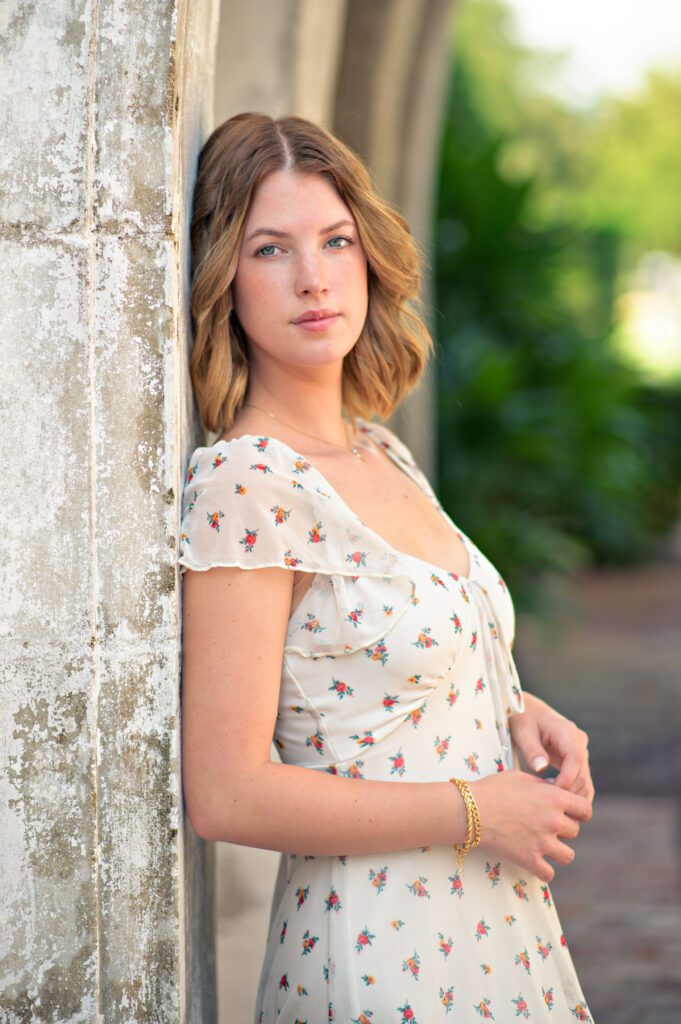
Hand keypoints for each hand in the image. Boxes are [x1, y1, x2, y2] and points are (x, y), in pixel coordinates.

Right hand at [469, 768, 592, 881]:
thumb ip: (543, 784)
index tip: (571, 814)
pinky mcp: (530, 859)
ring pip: (568, 855)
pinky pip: (549, 873)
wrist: (470, 810)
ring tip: (544, 846)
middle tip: (546, 826)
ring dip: (558, 851)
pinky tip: (535, 862)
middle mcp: (553, 820)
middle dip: (563, 829)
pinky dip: (543, 870)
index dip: (579, 812)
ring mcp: (543, 842)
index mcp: (554, 798)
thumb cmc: (493, 789)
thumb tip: (555, 788)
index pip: (586, 809)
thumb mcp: (521, 777)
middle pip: (575, 831)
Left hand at [508, 692, 594, 802]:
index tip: (551, 793)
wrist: (527, 712)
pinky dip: (572, 793)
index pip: (575, 758)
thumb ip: (532, 750)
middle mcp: (578, 741)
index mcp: (567, 732)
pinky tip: (556, 803)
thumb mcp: (523, 733)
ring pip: (585, 781)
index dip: (566, 779)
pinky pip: (579, 780)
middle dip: (570, 793)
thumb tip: (541, 768)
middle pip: (583, 773)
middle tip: (553, 810)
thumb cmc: (522, 720)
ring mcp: (580, 751)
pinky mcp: (576, 760)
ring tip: (554, 810)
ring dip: (573, 797)